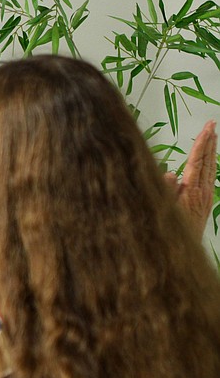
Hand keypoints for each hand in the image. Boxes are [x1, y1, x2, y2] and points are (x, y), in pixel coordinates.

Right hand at [166, 120, 216, 234]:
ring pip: (210, 168)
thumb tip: (169, 174)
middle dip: (210, 142)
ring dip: (211, 151)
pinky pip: (209, 177)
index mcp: (191, 190)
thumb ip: (166, 191)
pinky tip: (208, 160)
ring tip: (213, 136)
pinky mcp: (205, 201)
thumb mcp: (164, 210)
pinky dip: (209, 164)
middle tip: (212, 124)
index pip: (197, 161)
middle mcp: (202, 191)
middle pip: (207, 161)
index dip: (201, 144)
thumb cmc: (171, 231)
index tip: (206, 129)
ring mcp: (205, 196)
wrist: (182, 253)